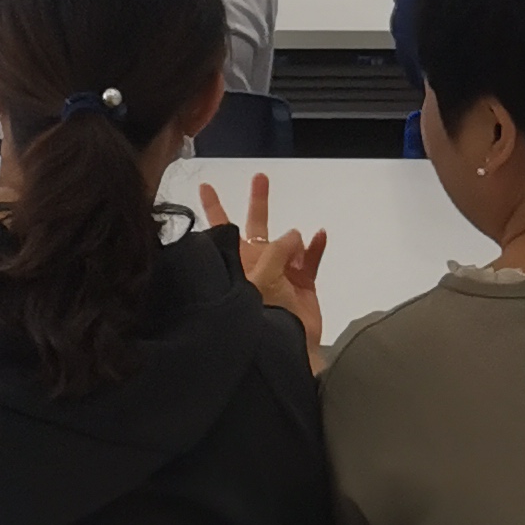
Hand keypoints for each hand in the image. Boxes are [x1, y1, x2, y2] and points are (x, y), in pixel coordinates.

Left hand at [200, 176, 325, 367]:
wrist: (285, 347)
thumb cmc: (260, 315)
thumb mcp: (261, 278)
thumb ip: (277, 251)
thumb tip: (295, 233)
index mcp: (237, 262)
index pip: (221, 230)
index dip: (213, 207)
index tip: (205, 185)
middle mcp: (258, 263)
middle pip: (256, 225)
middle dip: (258, 201)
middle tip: (260, 177)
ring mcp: (282, 272)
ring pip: (290, 241)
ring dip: (295, 241)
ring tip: (298, 245)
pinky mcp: (304, 283)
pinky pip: (312, 259)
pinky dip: (317, 247)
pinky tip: (320, 235)